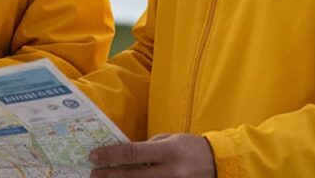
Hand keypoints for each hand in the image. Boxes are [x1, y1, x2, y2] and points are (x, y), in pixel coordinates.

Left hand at [89, 134, 214, 177]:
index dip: (111, 155)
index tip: (94, 157)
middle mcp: (172, 171)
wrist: (222, 164)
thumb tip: (125, 155)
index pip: (133, 152)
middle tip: (93, 175)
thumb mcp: (171, 140)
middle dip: (110, 176)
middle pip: (133, 176)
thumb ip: (149, 148)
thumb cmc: (192, 148)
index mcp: (169, 151)